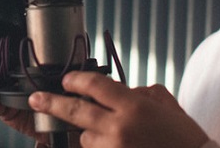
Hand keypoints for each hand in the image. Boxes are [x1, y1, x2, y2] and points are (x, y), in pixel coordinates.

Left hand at [27, 71, 209, 147]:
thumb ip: (136, 93)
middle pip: (75, 111)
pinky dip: (99, 147)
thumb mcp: (165, 103)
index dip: (76, 80)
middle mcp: (119, 128)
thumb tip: (116, 90)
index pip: (95, 85)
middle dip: (51, 104)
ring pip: (84, 139)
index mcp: (134, 106)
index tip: (67, 80)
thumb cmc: (183, 135)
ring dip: (90, 135)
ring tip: (114, 136)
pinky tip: (109, 143)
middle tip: (36, 100)